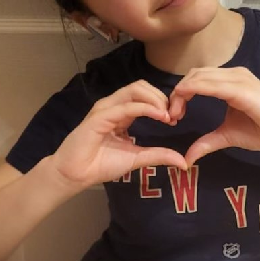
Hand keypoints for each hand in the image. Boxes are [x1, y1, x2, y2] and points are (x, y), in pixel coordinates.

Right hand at [49, 81, 186, 188]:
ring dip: (155, 99)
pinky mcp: (99, 117)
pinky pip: (126, 106)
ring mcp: (106, 109)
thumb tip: (183, 161)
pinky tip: (158, 116)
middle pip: (141, 86)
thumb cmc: (101, 165)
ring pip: (134, 90)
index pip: (144, 94)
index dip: (162, 102)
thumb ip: (159, 155)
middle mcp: (114, 106)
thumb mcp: (137, 159)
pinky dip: (145, 108)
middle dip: (161, 97)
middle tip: (172, 116)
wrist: (76, 175)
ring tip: (166, 115)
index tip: (174, 120)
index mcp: (122, 112)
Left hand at [168, 67, 259, 165]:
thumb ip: (207, 142)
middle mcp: (233, 74)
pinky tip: (185, 106)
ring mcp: (238, 78)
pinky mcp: (242, 88)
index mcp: (230, 81)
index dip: (181, 93)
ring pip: (199, 76)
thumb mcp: (228, 136)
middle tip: (172, 116)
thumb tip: (187, 158)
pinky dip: (193, 92)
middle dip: (178, 93)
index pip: (197, 78)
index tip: (174, 115)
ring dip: (182, 92)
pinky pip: (211, 85)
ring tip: (176, 114)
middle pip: (194, 74)